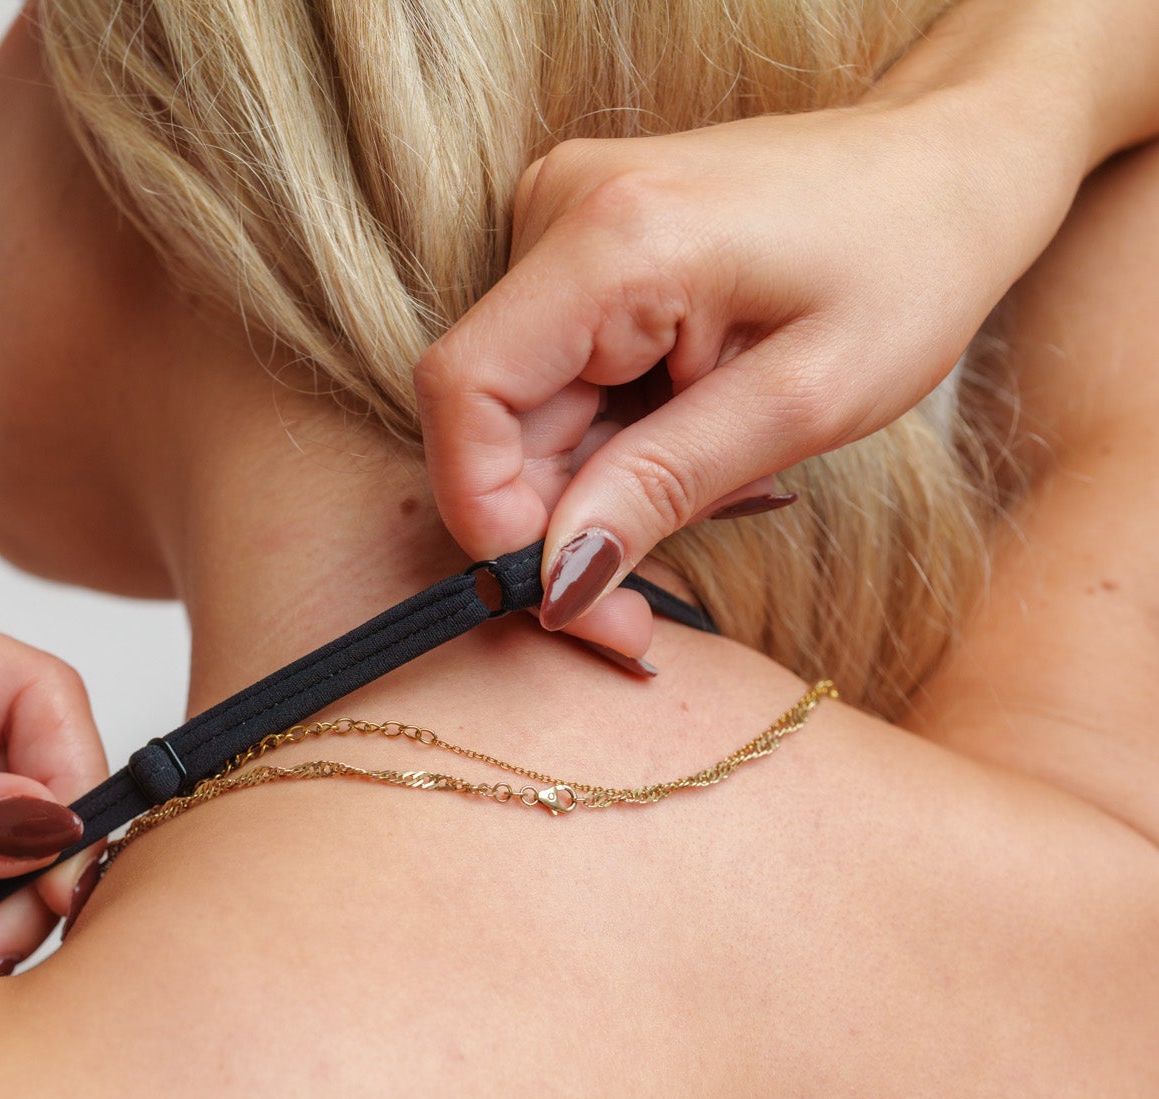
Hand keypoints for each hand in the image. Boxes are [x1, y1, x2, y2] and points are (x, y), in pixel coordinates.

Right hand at [415, 87, 1079, 644]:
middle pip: (493, 418)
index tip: (568, 600)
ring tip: (715, 493)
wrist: (947, 166)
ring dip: (591, 492)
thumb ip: (665, 486)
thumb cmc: (907, 266)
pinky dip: (607, 447)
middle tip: (639, 617)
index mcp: (616, 238)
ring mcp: (564, 220)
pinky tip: (692, 446)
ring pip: (522, 414)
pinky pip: (555, 382)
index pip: (467, 395)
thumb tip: (559, 580)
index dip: (490, 516)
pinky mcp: (580, 245)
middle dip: (554, 533)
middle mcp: (563, 209)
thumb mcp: (803, 403)